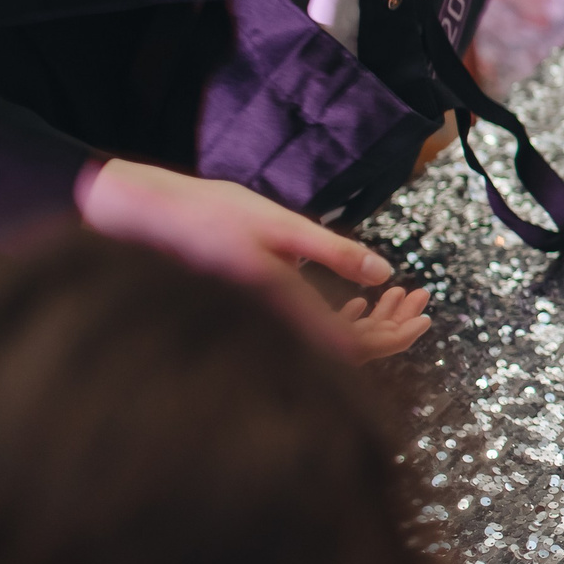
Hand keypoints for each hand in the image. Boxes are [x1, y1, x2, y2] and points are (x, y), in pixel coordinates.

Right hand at [77, 159, 427, 358]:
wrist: (139, 217)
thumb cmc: (205, 213)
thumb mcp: (279, 225)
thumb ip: (333, 251)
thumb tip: (384, 273)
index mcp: (279, 309)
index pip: (351, 349)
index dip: (393, 339)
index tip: (424, 318)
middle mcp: (271, 326)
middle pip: (345, 350)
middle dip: (390, 326)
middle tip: (420, 300)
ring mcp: (262, 323)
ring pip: (328, 338)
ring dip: (369, 319)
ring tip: (400, 294)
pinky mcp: (256, 313)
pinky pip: (306, 330)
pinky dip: (339, 316)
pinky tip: (355, 296)